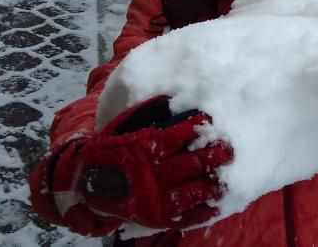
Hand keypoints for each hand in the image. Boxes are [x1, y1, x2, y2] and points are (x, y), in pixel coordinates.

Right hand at [43, 102, 232, 232]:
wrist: (87, 184)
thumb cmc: (113, 151)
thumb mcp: (127, 129)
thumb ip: (150, 117)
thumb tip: (175, 101)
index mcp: (144, 148)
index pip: (176, 135)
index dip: (195, 128)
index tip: (210, 120)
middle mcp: (151, 173)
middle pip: (189, 163)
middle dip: (212, 155)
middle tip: (230, 148)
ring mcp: (155, 197)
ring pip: (191, 191)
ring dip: (213, 182)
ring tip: (230, 174)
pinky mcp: (157, 216)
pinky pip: (184, 215)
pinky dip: (203, 210)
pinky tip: (219, 203)